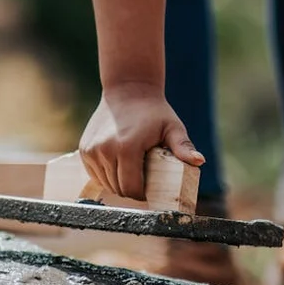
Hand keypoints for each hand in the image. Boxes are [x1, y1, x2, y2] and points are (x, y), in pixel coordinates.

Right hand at [78, 83, 203, 199]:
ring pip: (106, 184)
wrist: (127, 90)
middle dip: (131, 190)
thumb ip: (183, 147)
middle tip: (143, 181)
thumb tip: (199, 161)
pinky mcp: (84, 150)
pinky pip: (95, 174)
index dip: (142, 194)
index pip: (132, 188)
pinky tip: (117, 166)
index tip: (150, 190)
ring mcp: (92, 151)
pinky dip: (106, 175)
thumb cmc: (154, 112)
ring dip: (118, 183)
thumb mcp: (172, 128)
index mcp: (127, 148)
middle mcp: (105, 151)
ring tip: (131, 172)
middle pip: (118, 188)